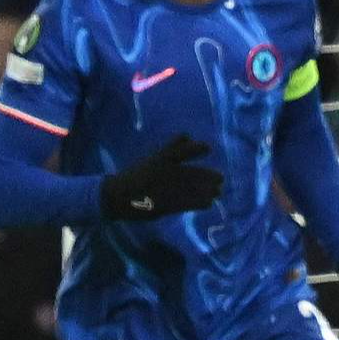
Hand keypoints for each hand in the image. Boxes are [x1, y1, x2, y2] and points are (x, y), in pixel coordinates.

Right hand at [99, 133, 223, 220]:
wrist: (118, 197)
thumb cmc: (136, 176)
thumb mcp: (153, 158)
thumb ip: (172, 147)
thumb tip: (188, 135)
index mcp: (160, 160)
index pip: (182, 150)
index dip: (197, 148)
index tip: (208, 149)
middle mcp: (165, 174)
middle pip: (194, 173)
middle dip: (210, 176)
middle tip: (220, 179)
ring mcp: (167, 190)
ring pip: (194, 189)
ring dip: (208, 190)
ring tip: (216, 192)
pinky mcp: (168, 204)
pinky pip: (190, 203)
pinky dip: (201, 202)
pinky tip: (208, 203)